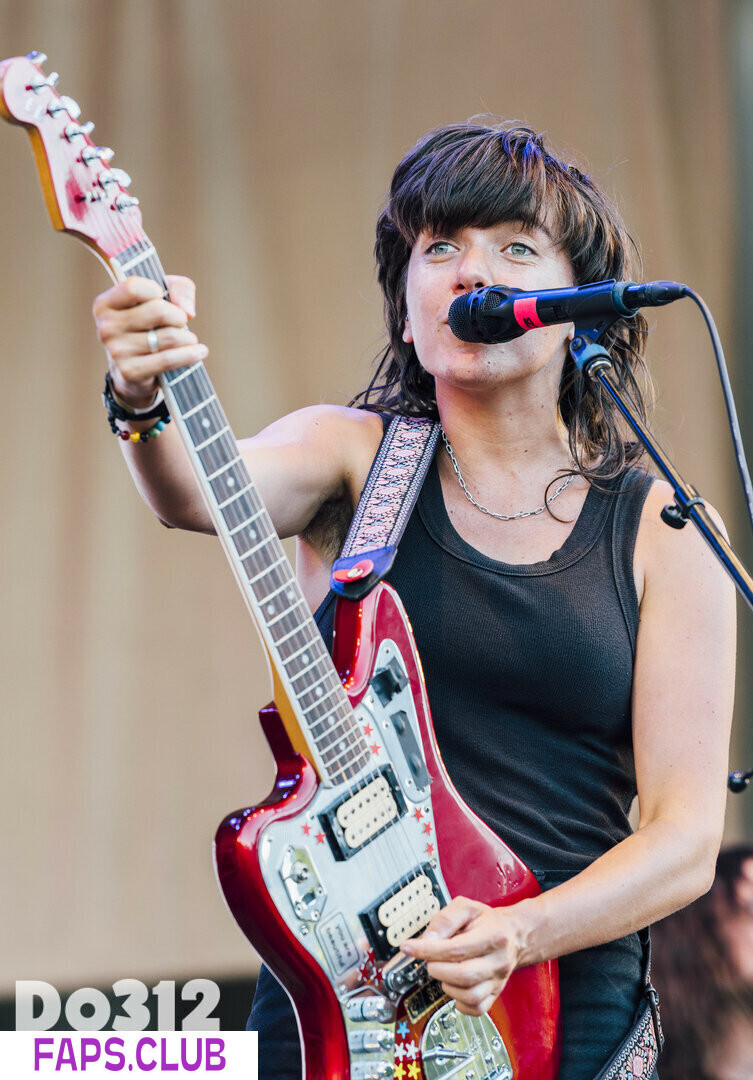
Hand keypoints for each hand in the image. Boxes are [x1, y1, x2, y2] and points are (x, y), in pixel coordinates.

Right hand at [93, 274, 206, 407]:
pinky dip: (190, 355)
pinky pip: (169, 360)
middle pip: (158, 311)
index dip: (156, 290)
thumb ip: (178, 288)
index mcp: (105, 305)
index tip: (162, 298)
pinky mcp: (130, 372)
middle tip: (180, 323)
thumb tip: (187, 310)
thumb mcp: (160, 298)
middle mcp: (106, 327)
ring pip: (169, 336)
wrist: (133, 373)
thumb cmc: (147, 327)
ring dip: (187, 338)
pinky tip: (199, 352)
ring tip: (188, 340)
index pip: (133, 287)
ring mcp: (117, 352)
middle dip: (179, 316)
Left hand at [400, 896, 525, 1015]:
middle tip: (429, 960)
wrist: (512, 934)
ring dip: (447, 985)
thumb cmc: (486, 920)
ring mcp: (499, 980)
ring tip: (442, 971)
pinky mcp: (496, 993)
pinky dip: (460, 1003)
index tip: (409, 948)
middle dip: (437, 968)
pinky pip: (477, 1009)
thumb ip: (445, 919)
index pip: (456, 949)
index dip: (428, 950)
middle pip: (463, 975)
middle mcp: (498, 961)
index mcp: (493, 936)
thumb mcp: (466, 907)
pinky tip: (453, 987)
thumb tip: (427, 939)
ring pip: (470, 996)